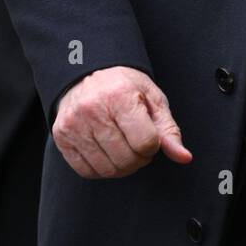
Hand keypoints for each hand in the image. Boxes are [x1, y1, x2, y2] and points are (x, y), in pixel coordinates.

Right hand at [52, 65, 192, 178]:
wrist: (88, 74)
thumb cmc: (125, 87)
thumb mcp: (153, 100)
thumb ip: (169, 130)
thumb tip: (184, 157)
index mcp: (120, 96)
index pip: (146, 142)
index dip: (154, 146)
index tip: (150, 137)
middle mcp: (93, 110)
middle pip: (126, 160)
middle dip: (139, 159)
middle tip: (138, 146)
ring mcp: (74, 125)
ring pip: (107, 169)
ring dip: (122, 167)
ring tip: (123, 148)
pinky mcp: (61, 137)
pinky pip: (86, 171)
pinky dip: (101, 169)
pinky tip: (106, 153)